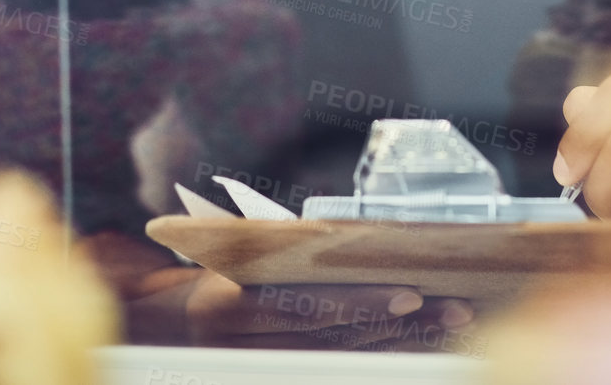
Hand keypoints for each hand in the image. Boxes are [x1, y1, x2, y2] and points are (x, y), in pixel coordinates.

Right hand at [79, 233, 476, 349]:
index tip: (411, 293)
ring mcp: (253, 370)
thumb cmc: (213, 271)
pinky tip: (419, 343)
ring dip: (399, 342)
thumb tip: (357, 239)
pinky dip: (380, 353)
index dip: (360, 303)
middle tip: (449, 308)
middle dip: (397, 324)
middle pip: (333, 338)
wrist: (160, 328)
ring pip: (341, 358)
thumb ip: (284, 252)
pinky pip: (334, 368)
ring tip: (448, 320)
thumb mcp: (236, 254)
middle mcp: (237, 347)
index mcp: (225, 305)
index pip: (305, 308)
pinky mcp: (268, 377)